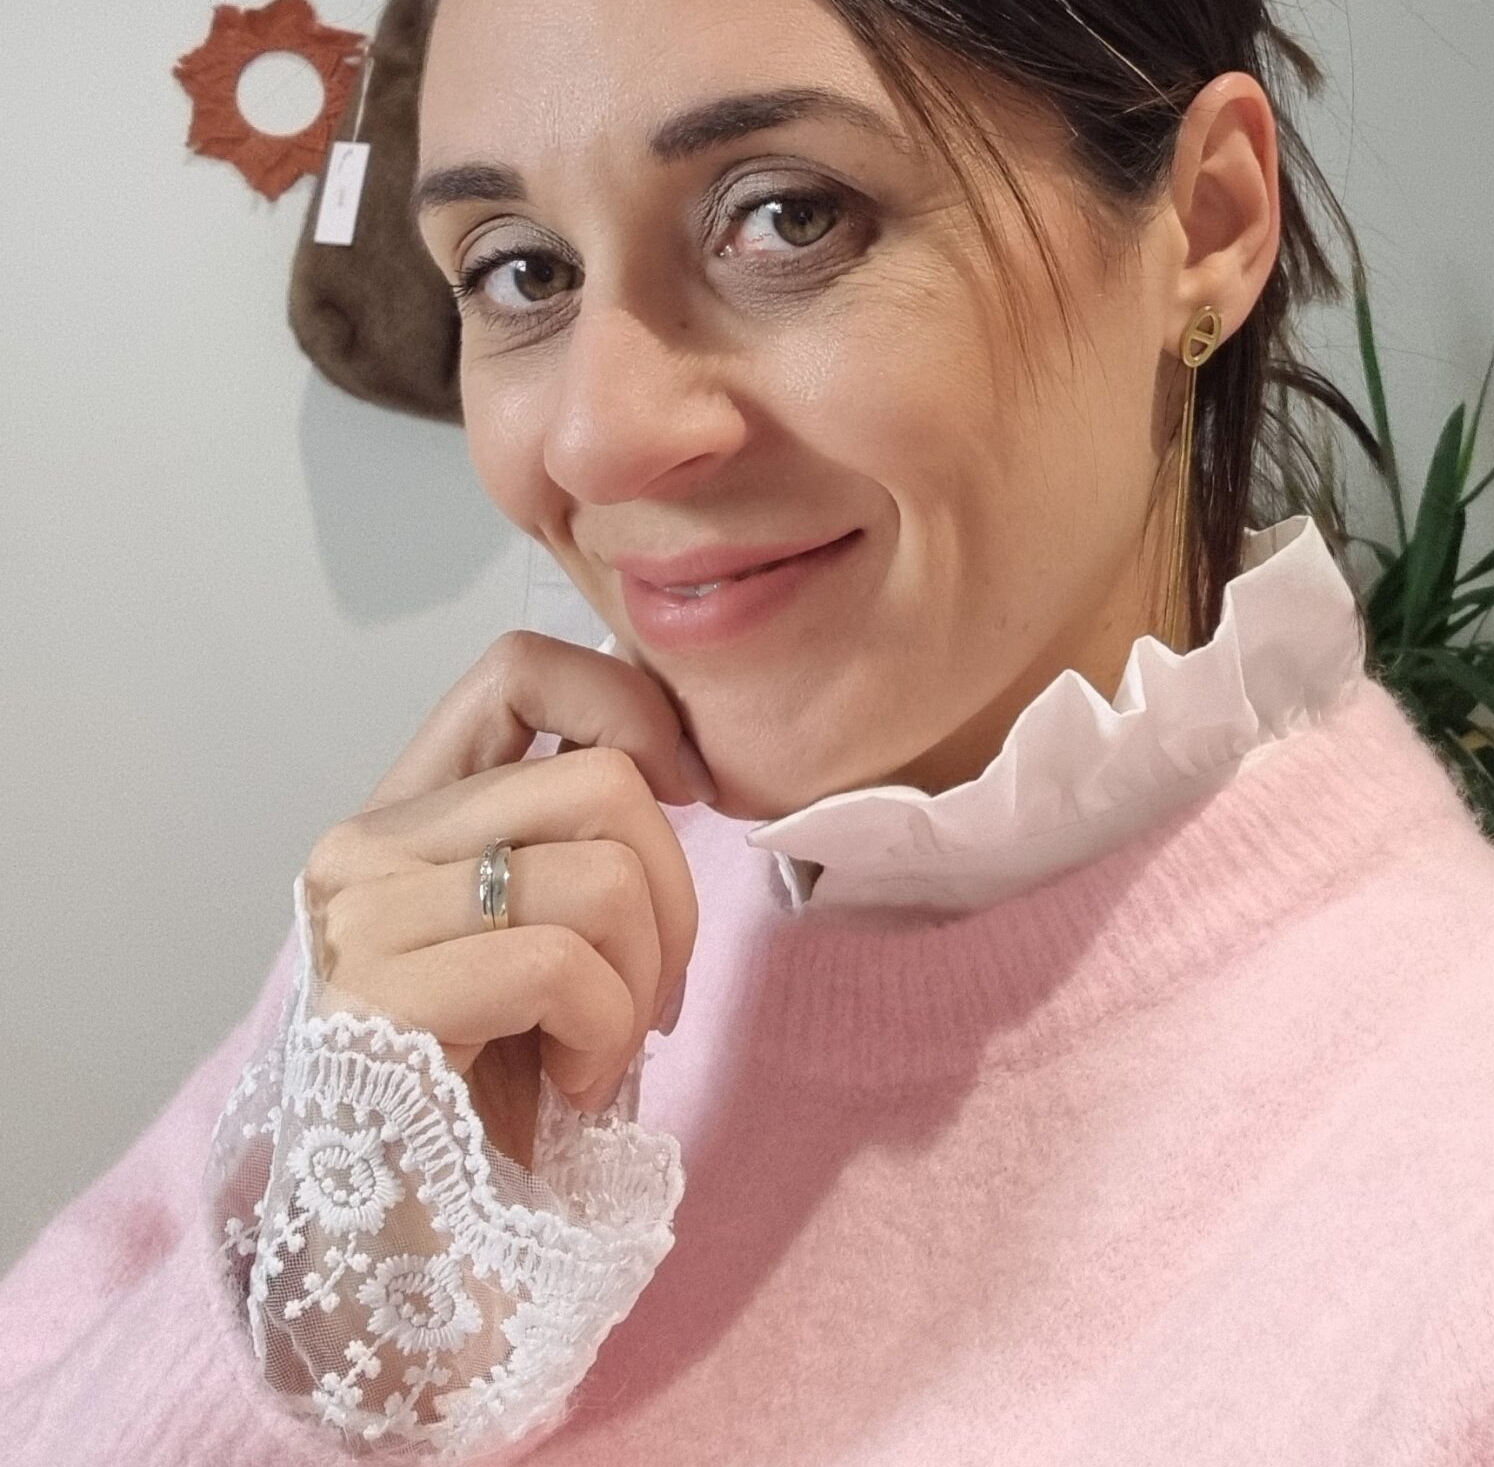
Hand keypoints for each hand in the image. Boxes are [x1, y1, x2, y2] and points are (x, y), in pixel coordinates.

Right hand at [300, 630, 705, 1166]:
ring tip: (600, 1056)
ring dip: (643, 981)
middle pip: (602, 781)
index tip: (685, 792)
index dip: (628, 704)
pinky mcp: (376, 997)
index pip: (516, 668)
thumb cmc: (480, 1107)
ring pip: (603, 870)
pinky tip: (568, 1091)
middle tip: (649, 999)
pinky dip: (604, 1035)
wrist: (391, 1270)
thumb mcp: (534, 944)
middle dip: (674, 895)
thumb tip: (686, 760)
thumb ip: (570, 846)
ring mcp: (361, 916)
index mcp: (404, 817)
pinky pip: (563, 963)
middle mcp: (363, 845)